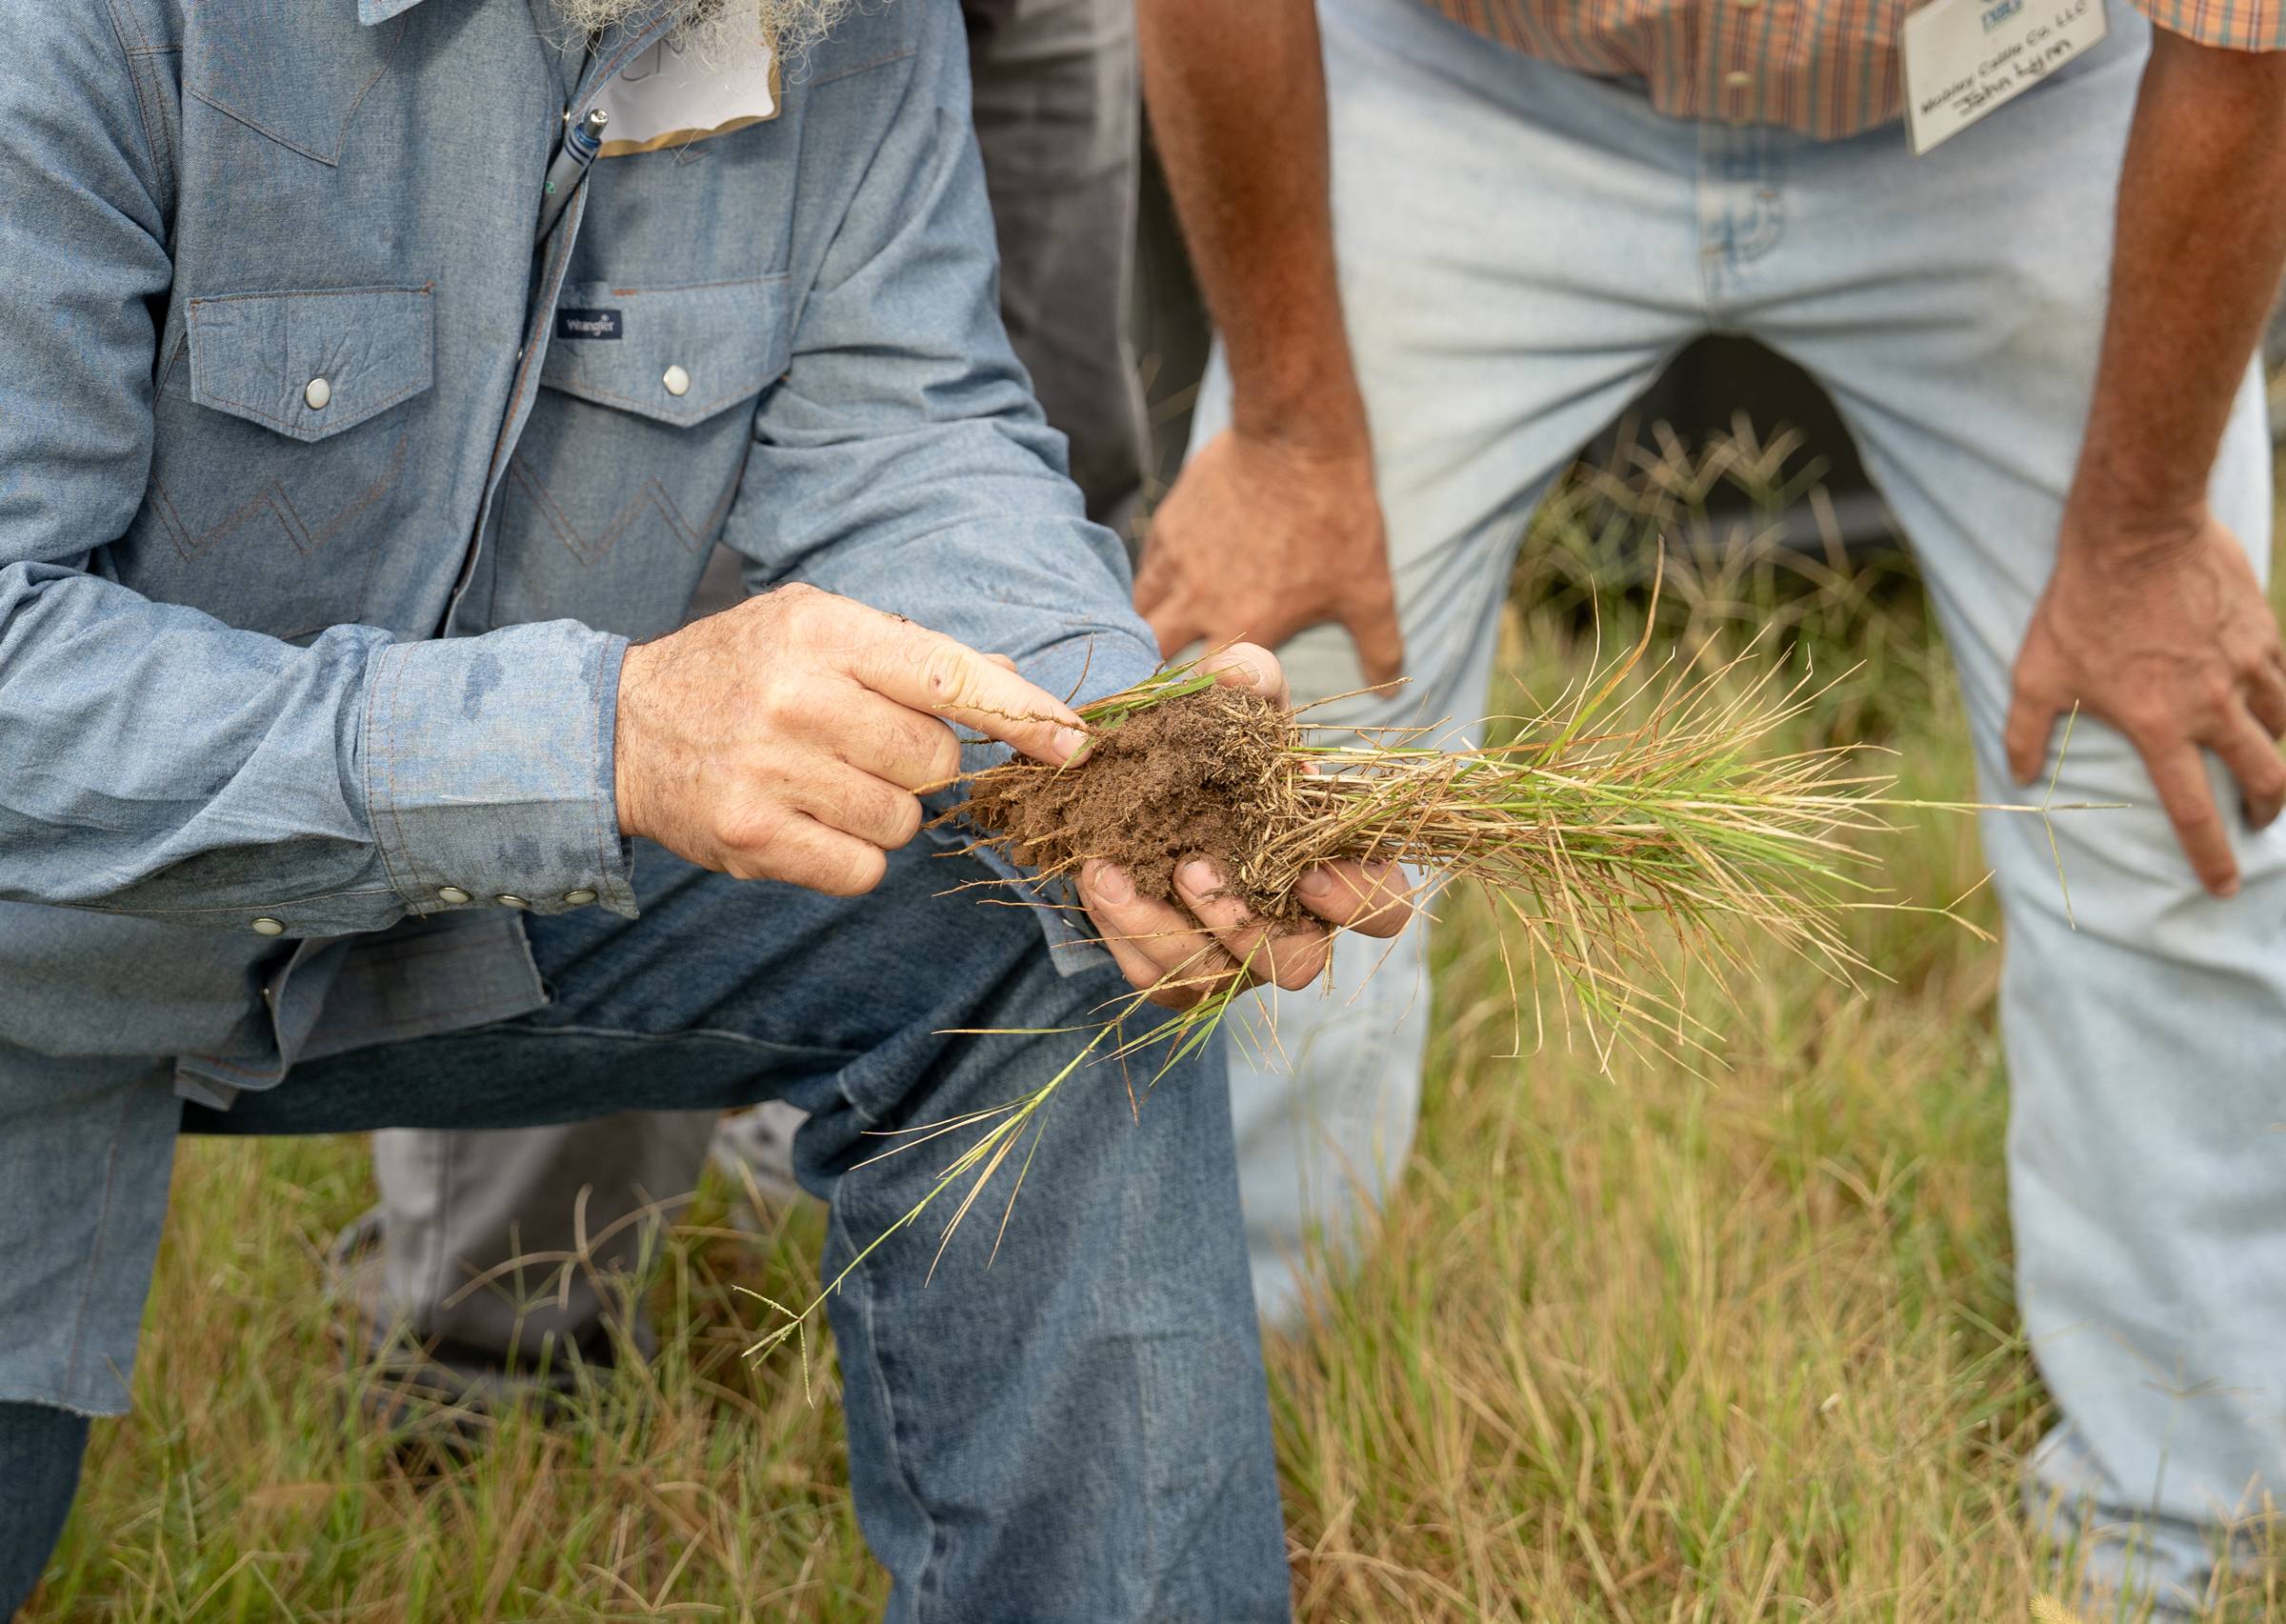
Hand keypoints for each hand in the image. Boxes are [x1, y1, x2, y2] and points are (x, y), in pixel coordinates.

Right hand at [615, 584, 1085, 894]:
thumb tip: (1012, 681)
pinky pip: (863, 868)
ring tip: (823, 779)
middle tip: (862, 746)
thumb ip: (913, 654)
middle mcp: (799, 698)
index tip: (1077, 742)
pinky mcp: (754, 837)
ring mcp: (773, 771)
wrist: (621, 728)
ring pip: (904, 819)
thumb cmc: (743, 670)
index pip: (947, 675)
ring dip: (884, 810)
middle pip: (935, 760)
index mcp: (823, 632)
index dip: (1021, 713)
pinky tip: (807, 819)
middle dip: (919, 763)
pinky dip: (852, 854)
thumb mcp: (817, 629)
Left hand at [1074, 642, 1412, 1008]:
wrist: (1141, 778)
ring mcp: (1233, 955)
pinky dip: (1122, 932)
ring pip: (1216, 979)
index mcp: (1331, 864)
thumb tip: (1245, 676)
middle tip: (1190, 870)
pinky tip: (1096, 879)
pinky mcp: (1176, 969)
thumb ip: (1249, 677)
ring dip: (1163, 930)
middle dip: (1246, 928)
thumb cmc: (1213, 745)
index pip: (1383, 905)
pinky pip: (1157, 977)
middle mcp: (1292, 923)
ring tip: (1110, 872)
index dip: (1356, 900)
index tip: (1307, 875)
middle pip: (1301, 965)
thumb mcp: (1233, 701)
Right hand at [1136, 426, 1404, 686]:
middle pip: (1156, 656)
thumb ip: (1379, 646)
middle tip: (1171, 683)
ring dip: (1149, 633)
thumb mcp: (1370, 587)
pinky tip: (1165, 589)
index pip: (1210, 690)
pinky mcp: (1167, 526)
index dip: (1213, 704)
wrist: (1297, 437)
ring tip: (1159, 643)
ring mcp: (1177, 563)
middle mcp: (1200, 602)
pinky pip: (1145, 569)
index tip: (1223, 706)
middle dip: (1160, 674)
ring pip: (1141, 614)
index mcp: (1247, 625)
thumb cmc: (1337, 516)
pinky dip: (1151, 587)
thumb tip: (1389, 689)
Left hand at [2006, 504, 2285, 895]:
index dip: (2211, 857)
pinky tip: (2271, 702)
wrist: (2136, 530)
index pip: (2194, 812)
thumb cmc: (2078, 605)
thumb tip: (2017, 778)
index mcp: (2160, 727)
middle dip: (2267, 811)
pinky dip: (2282, 699)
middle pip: (2264, 778)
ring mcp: (2246, 666)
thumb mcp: (2035, 673)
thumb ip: (2025, 732)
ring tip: (2272, 767)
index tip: (2224, 886)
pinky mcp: (2263, 631)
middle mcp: (2213, 705)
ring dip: (2283, 756)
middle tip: (2260, 823)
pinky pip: (2285, 678)